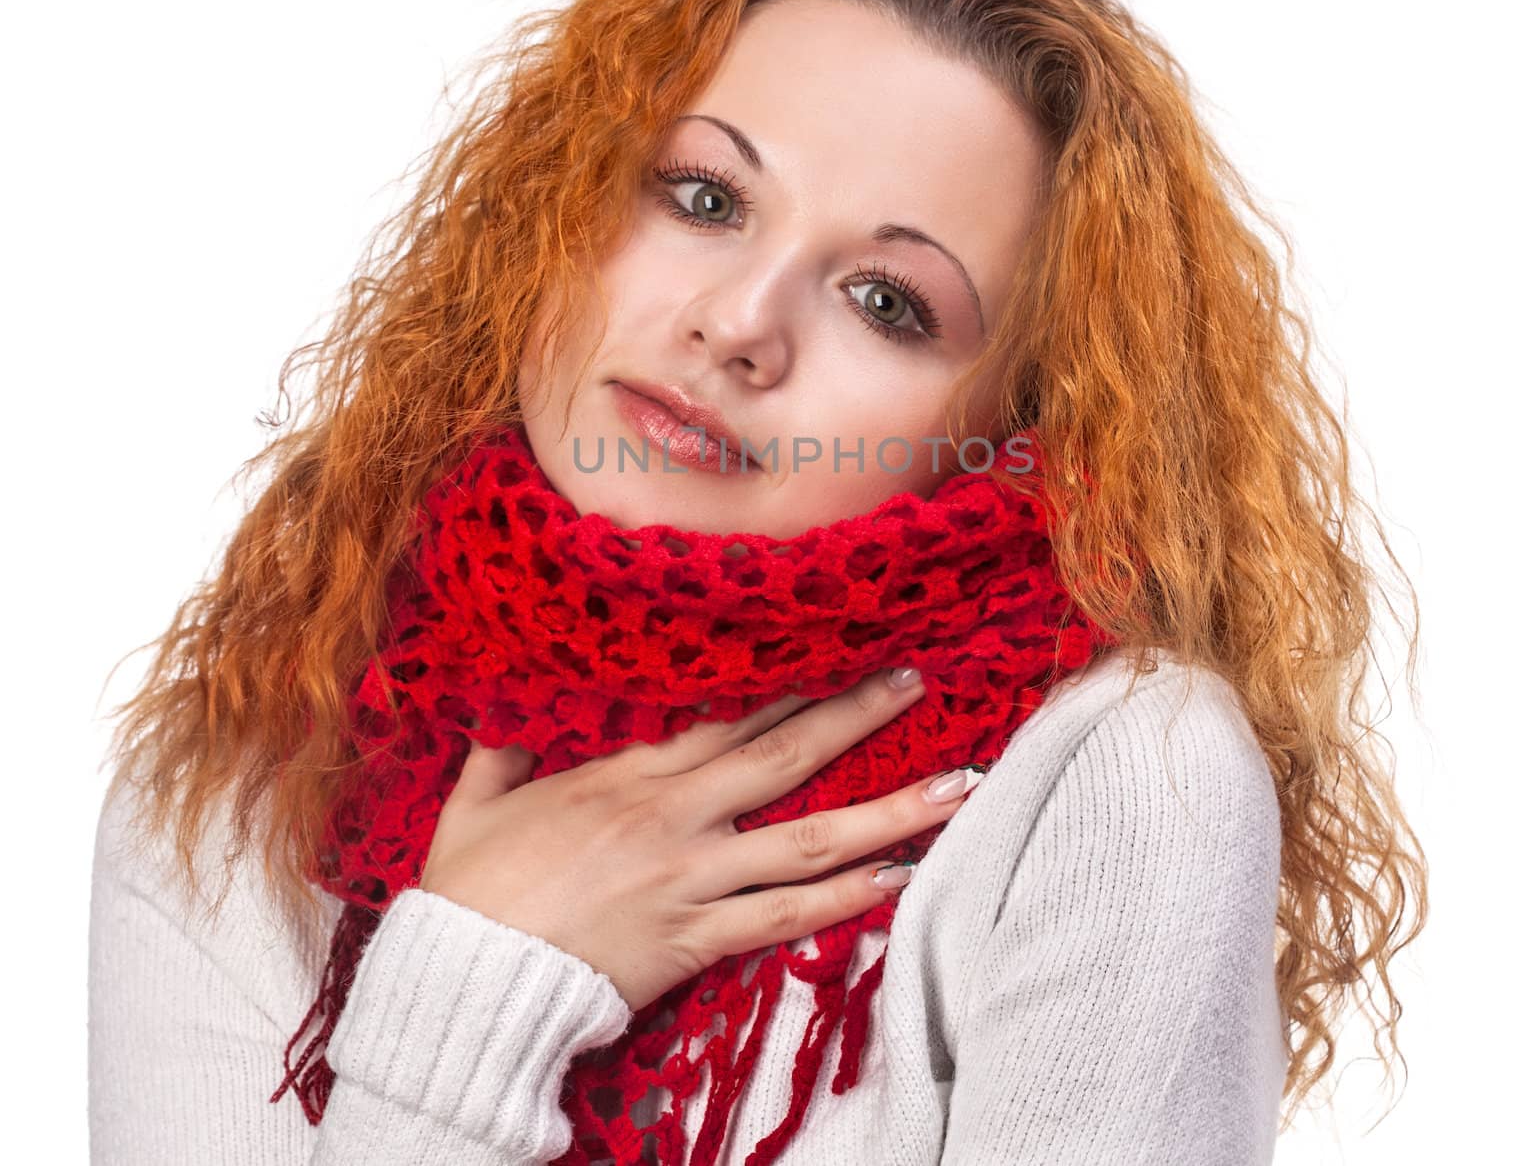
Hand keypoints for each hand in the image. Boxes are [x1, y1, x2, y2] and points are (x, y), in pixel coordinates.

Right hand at [416, 666, 980, 1011]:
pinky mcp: (697, 938)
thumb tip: (495, 714)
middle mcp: (674, 815)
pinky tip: (901, 879)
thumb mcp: (477, 804)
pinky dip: (848, 897)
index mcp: (627, 774)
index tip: (839, 648)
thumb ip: (498, 753)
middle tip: (917, 681)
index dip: (790, 682)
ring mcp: (693, 877)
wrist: (465, 978)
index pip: (727, 715)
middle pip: (786, 756)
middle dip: (857, 716)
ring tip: (955, 788)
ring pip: (809, 837)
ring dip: (890, 811)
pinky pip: (788, 916)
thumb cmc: (469, 891)